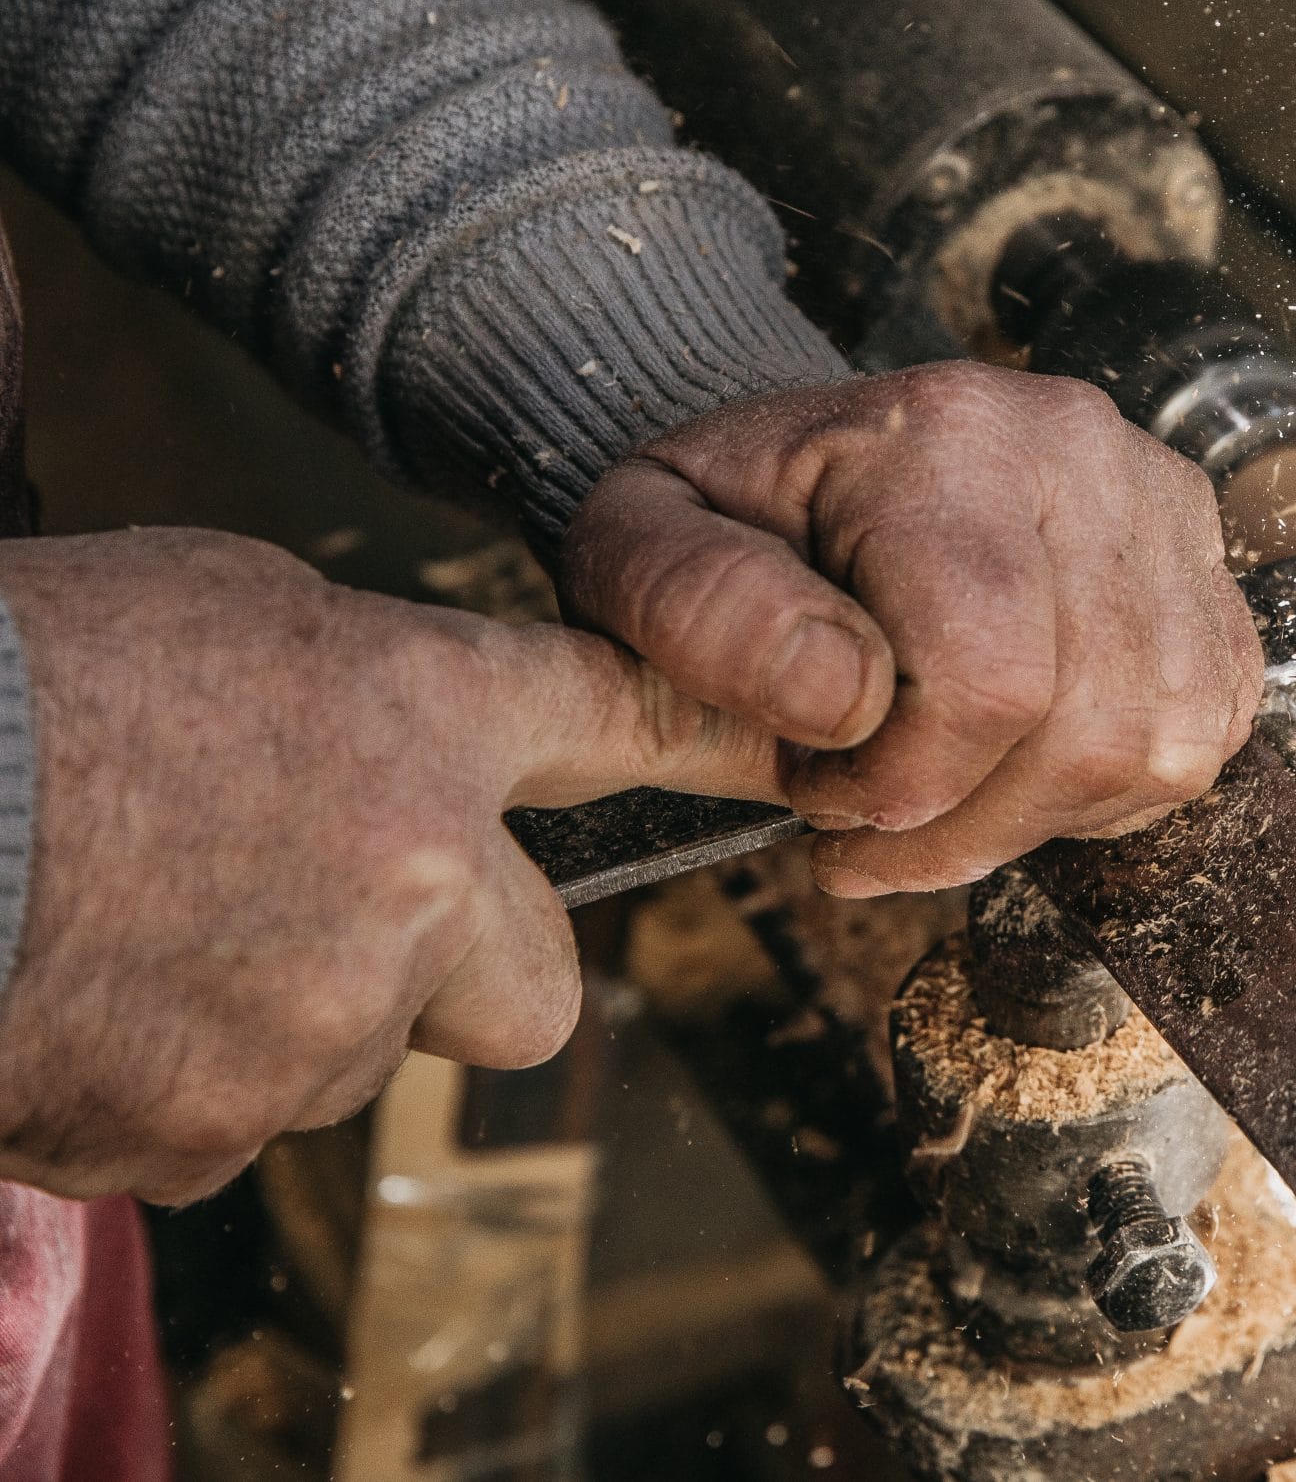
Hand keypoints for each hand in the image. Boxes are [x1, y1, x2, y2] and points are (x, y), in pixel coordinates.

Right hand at [0, 528, 782, 1202]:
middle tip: (348, 917)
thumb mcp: (220, 602)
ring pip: (362, 1054)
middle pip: (537, 988)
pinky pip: (233, 1119)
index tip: (785, 755)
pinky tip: (91, 991)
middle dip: (471, 969)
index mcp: (422, 718)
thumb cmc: (27, 673)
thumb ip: (361, 682)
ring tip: (148, 926)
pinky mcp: (212, 1128)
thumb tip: (400, 739)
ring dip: (290, 1014)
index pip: (620, 721)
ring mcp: (321, 1021)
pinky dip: (178, 1078)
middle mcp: (417, 883)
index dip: (707, 742)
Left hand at [560, 362, 1262, 897]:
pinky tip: (1019, 767)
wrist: (811, 465)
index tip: (816, 790)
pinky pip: (1207, 729)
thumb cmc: (728, 519)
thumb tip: (846, 697)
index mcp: (945, 435)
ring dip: (1041, 819)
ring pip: (1160, 744)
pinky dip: (1115, 788)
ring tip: (942, 797)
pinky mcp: (1207, 563)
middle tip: (867, 819)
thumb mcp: (636, 545)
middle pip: (1088, 728)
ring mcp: (1163, 503)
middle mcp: (1083, 450)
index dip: (903, 788)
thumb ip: (703, 611)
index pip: (988, 680)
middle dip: (967, 824)